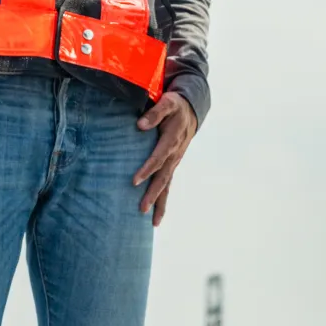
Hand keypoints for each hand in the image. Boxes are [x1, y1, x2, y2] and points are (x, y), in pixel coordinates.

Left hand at [134, 90, 198, 225]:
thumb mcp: (167, 103)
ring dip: (160, 203)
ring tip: (153, 222)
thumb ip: (154, 113)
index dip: (147, 169)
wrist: (191, 110)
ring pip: (167, 185)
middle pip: (163, 178)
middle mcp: (175, 154)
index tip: (134, 181)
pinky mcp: (173, 165)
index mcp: (172, 139)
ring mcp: (175, 161)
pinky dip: (163, 201)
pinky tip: (157, 215)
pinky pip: (168, 185)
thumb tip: (140, 125)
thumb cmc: (175, 106)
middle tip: (141, 209)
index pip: (158, 157)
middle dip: (153, 194)